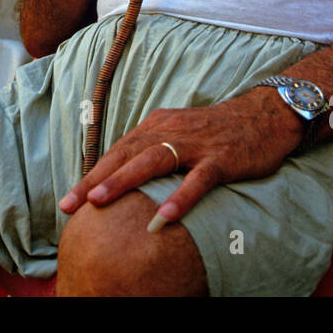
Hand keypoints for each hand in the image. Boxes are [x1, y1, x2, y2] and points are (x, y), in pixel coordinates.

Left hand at [58, 88, 304, 230]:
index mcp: (157, 125)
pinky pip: (198, 179)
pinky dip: (180, 197)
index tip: (69, 199)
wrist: (263, 116)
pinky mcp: (221, 159)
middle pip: (126, 155)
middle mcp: (171, 131)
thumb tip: (121, 177)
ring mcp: (196, 144)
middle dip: (95, 180)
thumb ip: (152, 150)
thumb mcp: (178, 134)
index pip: (118, 151)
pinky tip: (164, 217)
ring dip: (124, 181)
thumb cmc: (216, 131)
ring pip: (154, 162)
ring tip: (100, 202)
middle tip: (71, 204)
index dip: (92, 175)